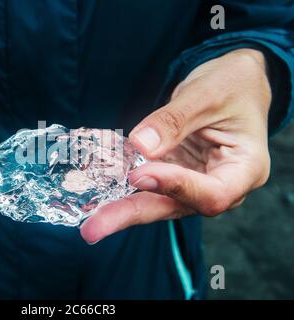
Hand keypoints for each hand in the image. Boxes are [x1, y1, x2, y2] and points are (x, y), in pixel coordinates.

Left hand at [81, 49, 270, 243]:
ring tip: (90, 221)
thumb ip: (174, 121)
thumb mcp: (206, 93)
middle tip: (93, 229)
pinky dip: (123, 188)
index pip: (212, 193)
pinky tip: (96, 195)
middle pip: (176, 206)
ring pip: (158, 201)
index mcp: (245, 169)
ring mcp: (195, 182)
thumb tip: (140, 146)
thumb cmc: (233, 84)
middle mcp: (221, 185)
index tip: (138, 175)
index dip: (175, 187)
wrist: (235, 82)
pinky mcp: (175, 173)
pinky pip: (148, 185)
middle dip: (132, 214)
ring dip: (121, 208)